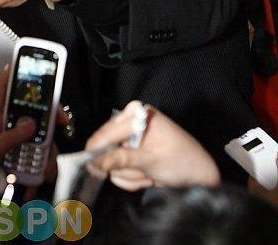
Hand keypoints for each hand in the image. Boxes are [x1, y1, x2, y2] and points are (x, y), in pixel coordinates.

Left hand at [0, 66, 68, 171]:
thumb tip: (29, 125)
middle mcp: (3, 127)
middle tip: (60, 120)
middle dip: (48, 116)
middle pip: (29, 109)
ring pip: (39, 135)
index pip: (1, 87)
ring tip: (46, 169)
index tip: (31, 65)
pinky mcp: (21, 160)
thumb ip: (6, 139)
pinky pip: (40, 158)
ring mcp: (14, 142)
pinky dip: (45, 169)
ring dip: (48, 152)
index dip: (15, 72)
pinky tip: (42, 180)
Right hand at [86, 101, 219, 190]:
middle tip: (143, 174)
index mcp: (137, 115)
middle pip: (107, 147)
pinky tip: (148, 177)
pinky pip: (120, 167)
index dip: (97, 150)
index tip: (91, 167)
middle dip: (123, 167)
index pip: (107, 132)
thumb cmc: (180, 161)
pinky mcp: (132, 152)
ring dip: (130, 174)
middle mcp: (131, 122)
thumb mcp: (152, 161)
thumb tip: (95, 161)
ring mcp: (131, 138)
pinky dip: (133, 176)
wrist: (199, 174)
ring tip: (149, 176)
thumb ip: (123, 160)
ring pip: (113, 161)